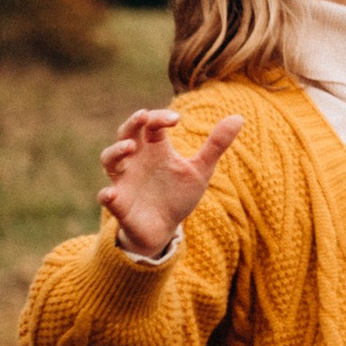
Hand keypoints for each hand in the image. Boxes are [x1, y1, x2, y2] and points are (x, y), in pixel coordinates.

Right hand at [100, 107, 243, 259]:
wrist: (164, 229)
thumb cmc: (178, 195)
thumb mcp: (200, 170)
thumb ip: (216, 145)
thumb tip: (239, 117)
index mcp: (154, 148)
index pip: (151, 124)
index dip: (160, 117)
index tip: (177, 119)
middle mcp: (135, 159)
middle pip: (125, 133)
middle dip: (132, 123)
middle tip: (143, 116)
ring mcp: (124, 179)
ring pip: (109, 159)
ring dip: (116, 151)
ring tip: (130, 147)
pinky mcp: (119, 202)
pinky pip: (106, 196)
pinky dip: (106, 194)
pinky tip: (110, 194)